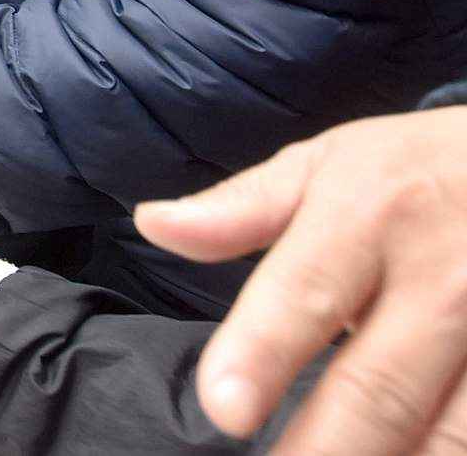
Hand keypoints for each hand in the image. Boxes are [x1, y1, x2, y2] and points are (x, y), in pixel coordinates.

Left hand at [135, 105, 466, 455]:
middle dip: (324, 448)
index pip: (305, 291)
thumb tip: (153, 224)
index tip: (224, 409)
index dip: (264, 352)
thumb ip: (243, 207)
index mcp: (369, 215)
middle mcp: (441, 278)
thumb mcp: (329, 162)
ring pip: (451, 432)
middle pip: (379, 385)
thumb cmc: (415, 171)